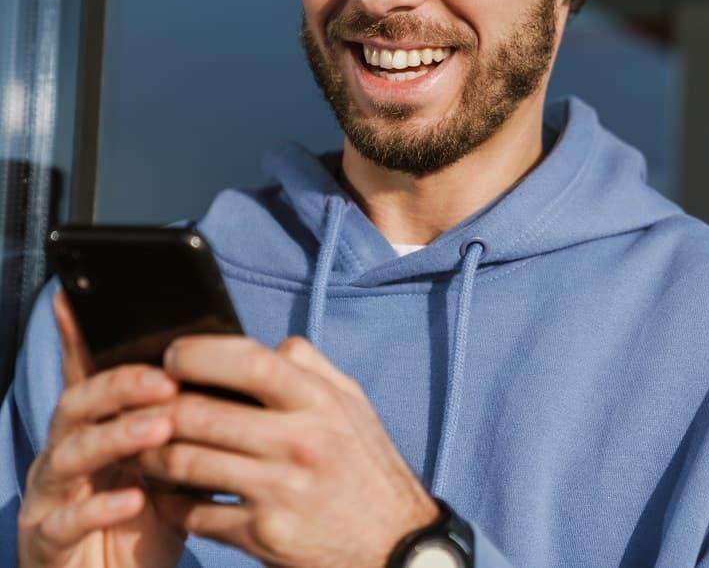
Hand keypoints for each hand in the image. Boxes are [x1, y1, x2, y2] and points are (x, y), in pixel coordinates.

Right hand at [17, 290, 185, 567]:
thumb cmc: (150, 517)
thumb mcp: (174, 460)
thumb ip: (187, 418)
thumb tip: (237, 367)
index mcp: (97, 427)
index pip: (91, 372)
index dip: (82, 336)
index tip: (80, 298)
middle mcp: (67, 453)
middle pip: (78, 404)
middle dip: (119, 386)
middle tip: (165, 379)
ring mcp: (52, 496)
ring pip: (70, 455)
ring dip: (115, 438)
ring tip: (159, 428)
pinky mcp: (49, 541)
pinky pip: (66, 521)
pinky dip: (99, 509)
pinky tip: (132, 501)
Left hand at [137, 336, 438, 567]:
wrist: (393, 543)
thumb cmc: (365, 466)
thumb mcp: (353, 406)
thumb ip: (313, 369)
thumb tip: (271, 345)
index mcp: (320, 403)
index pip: (250, 361)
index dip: (199, 353)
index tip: (173, 356)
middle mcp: (301, 442)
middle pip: (200, 413)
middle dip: (155, 408)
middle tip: (137, 407)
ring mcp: (280, 491)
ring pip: (185, 463)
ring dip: (151, 455)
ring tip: (142, 448)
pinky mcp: (264, 535)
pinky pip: (195, 514)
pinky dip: (172, 503)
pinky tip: (169, 494)